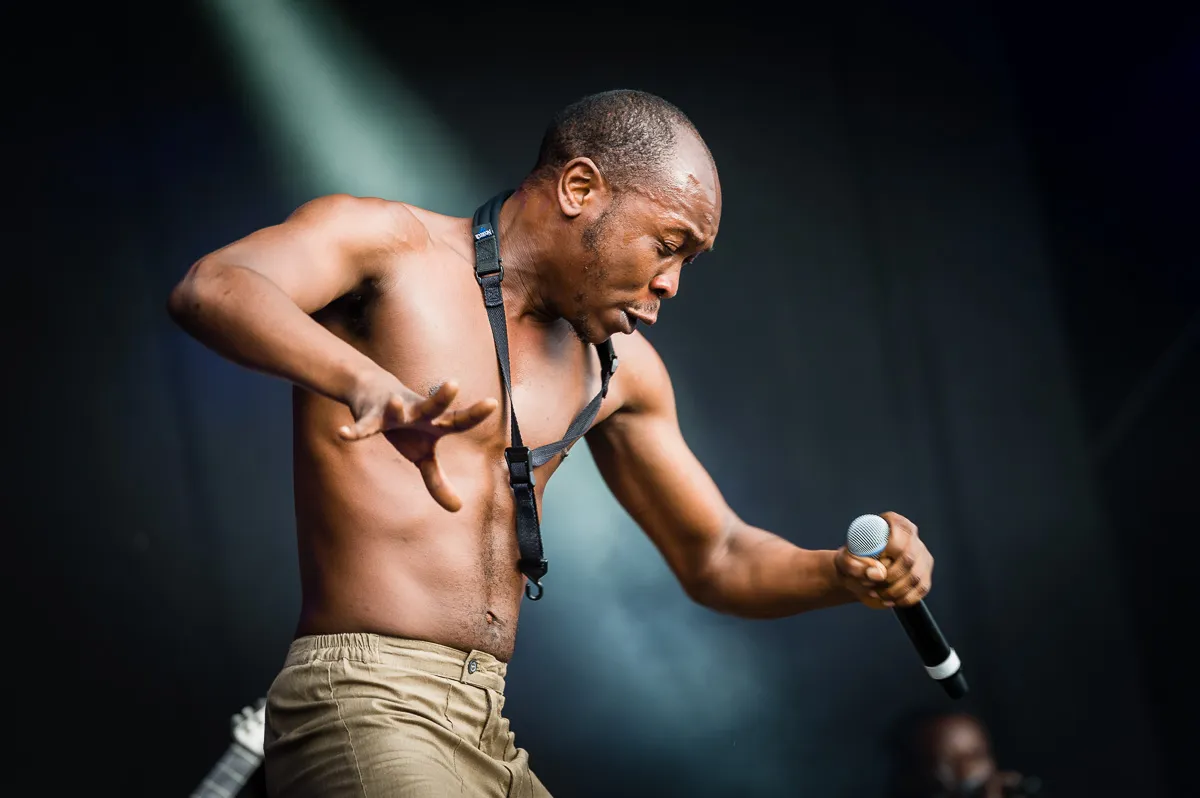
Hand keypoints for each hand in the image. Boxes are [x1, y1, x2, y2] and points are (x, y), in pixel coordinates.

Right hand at [339, 373, 497, 511]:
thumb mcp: (422, 454)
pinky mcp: (369, 414)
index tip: (493, 402)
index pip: (457, 420)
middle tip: (454, 384)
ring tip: (396, 402)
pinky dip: (353, 431)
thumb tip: (458, 509)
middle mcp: (416, 412)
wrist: (373, 390)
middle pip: (432, 405)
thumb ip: (438, 480)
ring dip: (396, 407)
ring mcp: (392, 411)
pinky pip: (362, 425)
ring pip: (395, 408)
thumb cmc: (406, 426)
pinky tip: (343, 434)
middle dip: (441, 397)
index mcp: (434, 423)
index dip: (474, 413)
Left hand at [833, 511, 932, 608]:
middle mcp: (913, 536)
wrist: (859, 571)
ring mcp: (922, 555)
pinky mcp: (926, 573)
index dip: (888, 551)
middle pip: (908, 558)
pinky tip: (891, 601)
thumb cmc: (853, 560)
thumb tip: (877, 574)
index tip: (872, 565)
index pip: (899, 535)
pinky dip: (905, 598)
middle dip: (889, 577)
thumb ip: (854, 564)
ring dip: (895, 591)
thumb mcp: (845, 559)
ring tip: (879, 595)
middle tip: (873, 587)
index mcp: (894, 522)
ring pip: (916, 576)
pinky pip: (921, 589)